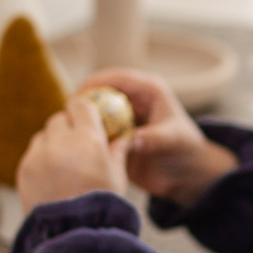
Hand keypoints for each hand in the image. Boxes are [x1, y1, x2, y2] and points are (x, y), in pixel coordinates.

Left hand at [16, 96, 129, 213]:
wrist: (73, 234)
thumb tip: (124, 137)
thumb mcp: (118, 176)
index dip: (85, 111)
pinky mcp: (23, 170)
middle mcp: (59, 142)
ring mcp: (38, 156)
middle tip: (79, 145)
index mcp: (87, 138)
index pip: (80, 105)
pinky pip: (32, 155)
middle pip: (59, 119)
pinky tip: (54, 178)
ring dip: (53, 143)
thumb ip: (118, 151)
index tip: (89, 121)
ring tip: (65, 165)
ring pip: (43, 136)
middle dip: (68, 128)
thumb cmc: (102, 205)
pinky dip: (41, 160)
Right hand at [78, 69, 237, 206]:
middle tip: (66, 118)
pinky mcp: (116, 135)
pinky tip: (74, 147)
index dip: (94, 84)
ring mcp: (122, 118)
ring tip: (67, 133)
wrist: (186, 174)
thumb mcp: (173, 141)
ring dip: (81, 121)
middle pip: (99, 93)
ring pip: (94, 113)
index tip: (78, 98)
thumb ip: (154, 138)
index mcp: (148, 90)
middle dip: (82, 103)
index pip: (116, 78)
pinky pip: (95, 131)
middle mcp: (132, 100)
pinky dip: (86, 136)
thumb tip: (133, 140)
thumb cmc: (185, 151)